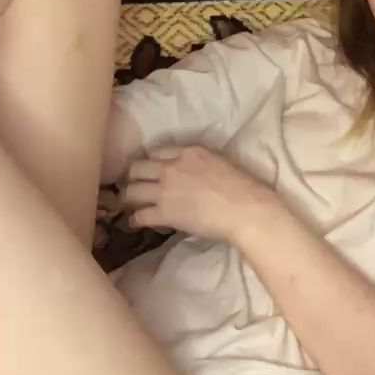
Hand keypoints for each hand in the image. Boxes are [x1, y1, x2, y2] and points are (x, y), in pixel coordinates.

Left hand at [120, 145, 272, 243]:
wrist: (244, 208)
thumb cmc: (242, 187)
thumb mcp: (219, 162)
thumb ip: (200, 165)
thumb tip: (193, 177)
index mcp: (189, 152)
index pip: (157, 151)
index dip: (152, 162)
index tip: (152, 170)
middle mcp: (172, 167)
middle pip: (137, 167)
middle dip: (134, 177)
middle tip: (137, 186)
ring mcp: (165, 190)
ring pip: (132, 190)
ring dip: (130, 198)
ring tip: (131, 205)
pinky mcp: (163, 213)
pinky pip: (139, 215)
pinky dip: (135, 220)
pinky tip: (136, 223)